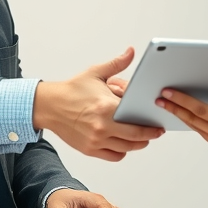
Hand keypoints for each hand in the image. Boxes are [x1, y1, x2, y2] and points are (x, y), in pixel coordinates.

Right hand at [33, 47, 163, 160]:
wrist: (49, 105)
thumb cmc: (72, 90)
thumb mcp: (95, 73)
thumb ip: (117, 64)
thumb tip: (130, 51)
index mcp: (106, 107)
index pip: (137, 121)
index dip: (151, 124)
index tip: (158, 123)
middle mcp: (102, 127)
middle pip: (135, 138)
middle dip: (149, 135)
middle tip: (156, 131)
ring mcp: (95, 140)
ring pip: (126, 149)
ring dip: (137, 144)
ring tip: (142, 138)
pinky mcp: (89, 149)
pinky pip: (113, 156)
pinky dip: (121, 152)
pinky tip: (124, 143)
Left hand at [156, 74, 207, 152]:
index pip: (201, 110)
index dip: (183, 101)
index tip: (169, 93)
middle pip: (192, 119)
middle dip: (174, 107)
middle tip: (160, 97)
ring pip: (193, 126)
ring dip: (178, 114)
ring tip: (164, 103)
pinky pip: (198, 130)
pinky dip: (188, 120)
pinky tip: (179, 111)